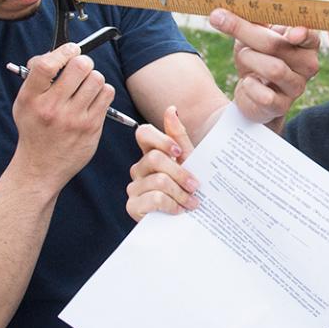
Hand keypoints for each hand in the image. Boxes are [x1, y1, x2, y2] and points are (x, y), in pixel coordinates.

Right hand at [11, 42, 114, 189]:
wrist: (41, 166)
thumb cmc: (35, 127)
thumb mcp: (25, 102)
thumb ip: (38, 77)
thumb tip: (60, 50)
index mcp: (31, 98)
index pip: (45, 65)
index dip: (62, 51)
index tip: (71, 49)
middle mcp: (51, 108)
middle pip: (80, 66)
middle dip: (83, 62)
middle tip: (80, 68)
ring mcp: (73, 118)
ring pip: (97, 78)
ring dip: (94, 78)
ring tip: (86, 87)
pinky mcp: (91, 126)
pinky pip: (107, 93)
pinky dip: (103, 91)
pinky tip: (93, 99)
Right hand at [126, 106, 198, 220]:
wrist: (189, 218)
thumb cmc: (188, 186)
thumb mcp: (189, 161)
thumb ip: (179, 136)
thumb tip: (172, 109)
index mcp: (151, 153)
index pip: (144, 133)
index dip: (161, 139)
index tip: (179, 152)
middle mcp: (139, 168)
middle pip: (155, 159)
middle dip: (181, 173)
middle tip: (195, 186)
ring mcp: (133, 187)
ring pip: (158, 181)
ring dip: (181, 193)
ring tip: (192, 202)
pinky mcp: (132, 206)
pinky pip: (154, 199)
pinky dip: (172, 205)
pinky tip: (179, 210)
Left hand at [209, 8, 319, 131]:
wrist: (252, 94)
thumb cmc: (257, 57)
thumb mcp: (253, 35)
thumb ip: (246, 22)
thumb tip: (219, 15)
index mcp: (306, 43)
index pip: (310, 36)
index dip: (302, 34)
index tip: (291, 34)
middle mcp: (308, 65)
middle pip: (278, 45)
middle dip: (246, 32)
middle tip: (219, 19)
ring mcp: (297, 87)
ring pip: (273, 69)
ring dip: (249, 58)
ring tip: (244, 56)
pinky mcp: (282, 106)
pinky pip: (264, 94)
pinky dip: (248, 85)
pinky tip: (248, 83)